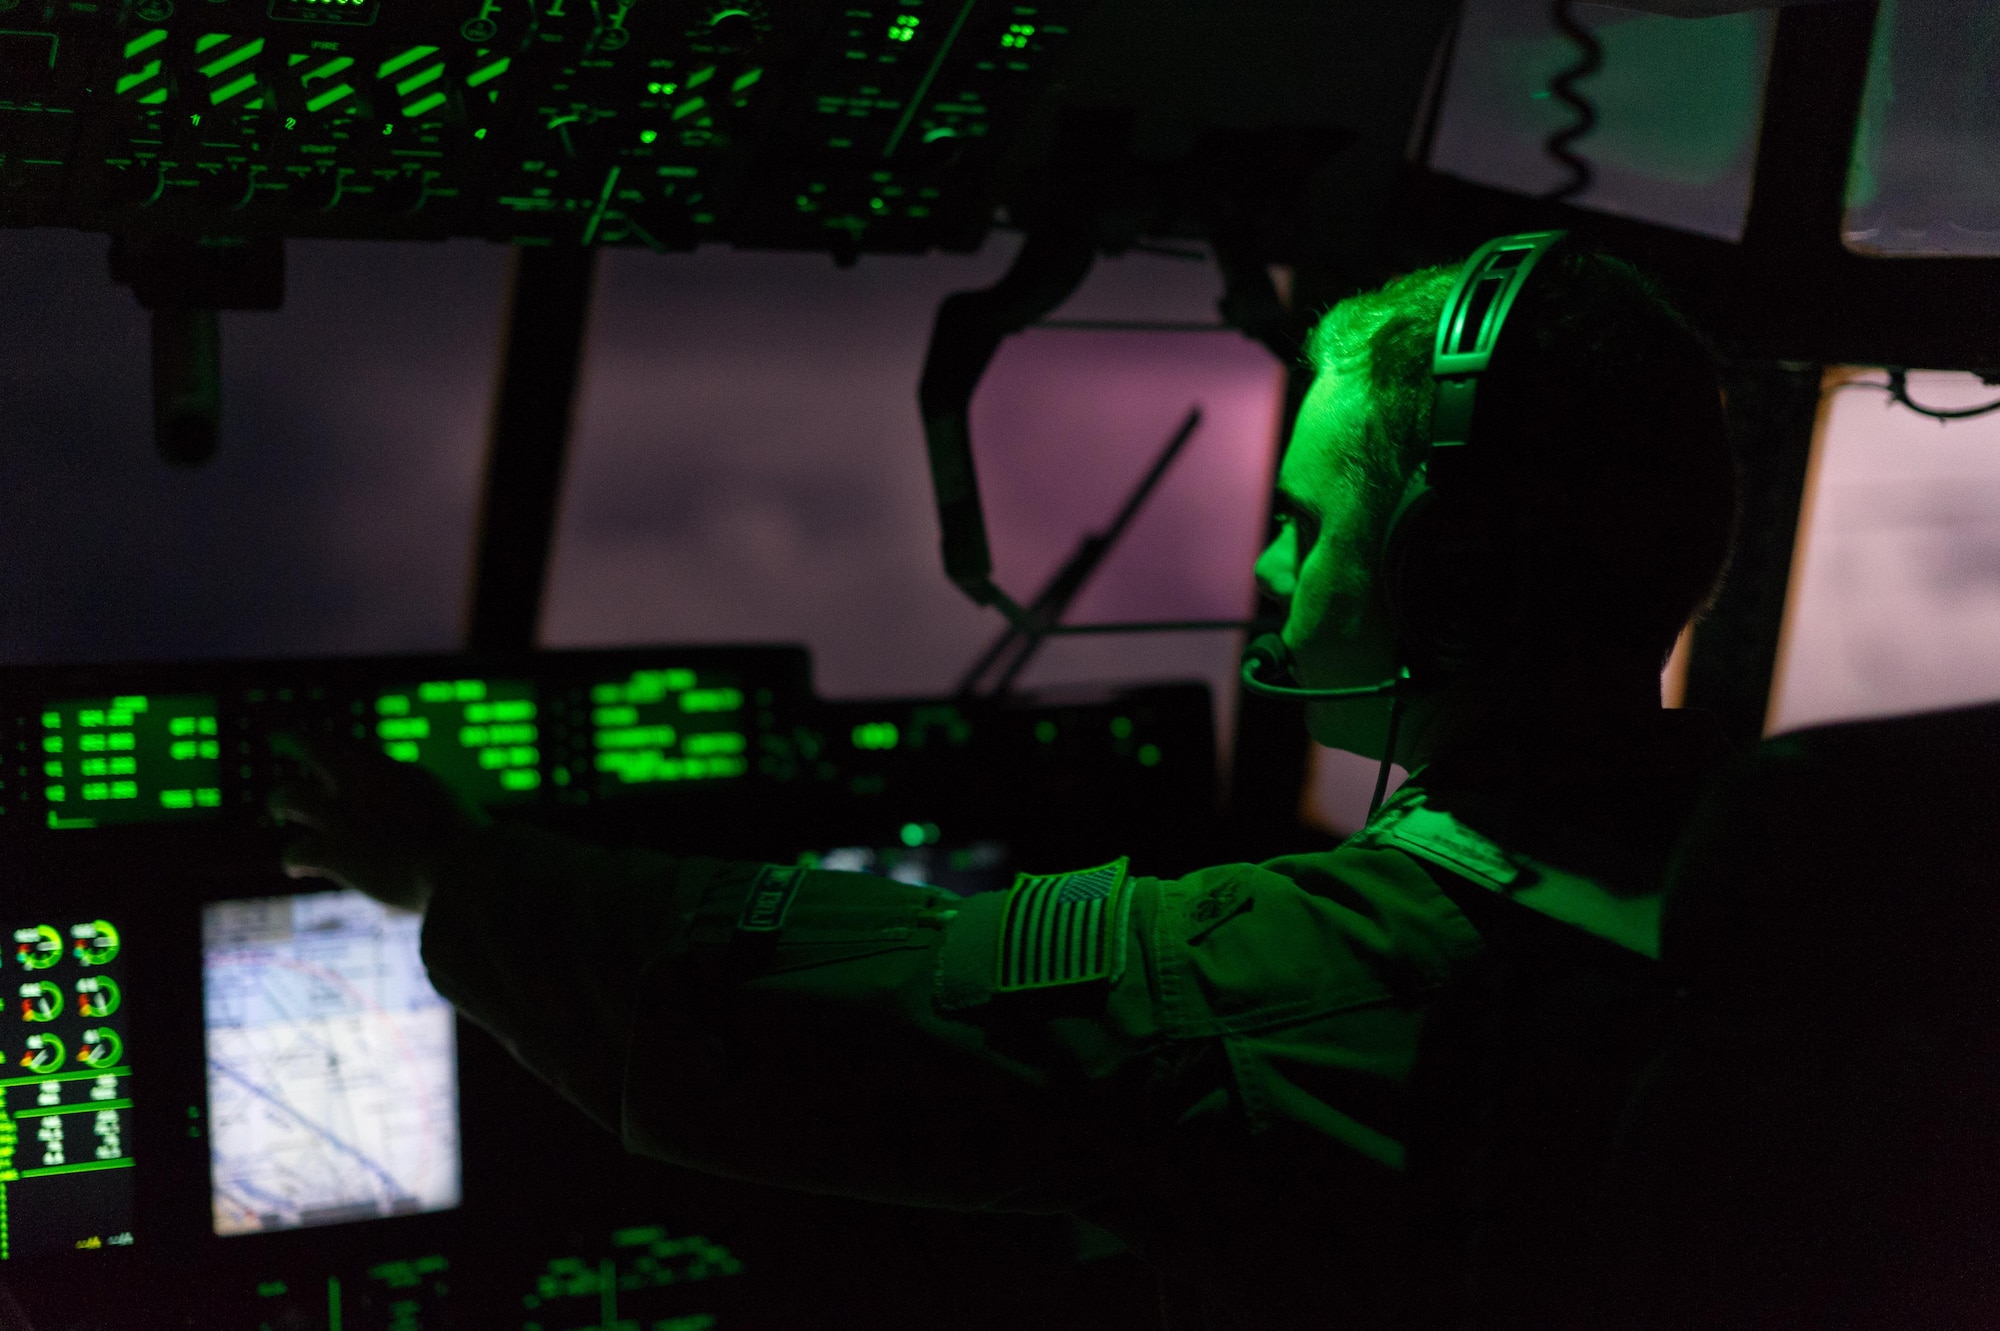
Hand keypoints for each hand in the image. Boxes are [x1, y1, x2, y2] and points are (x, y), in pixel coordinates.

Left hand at [268, 732, 490, 912]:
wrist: (469, 871)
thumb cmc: (477, 853)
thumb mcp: (459, 820)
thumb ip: (433, 816)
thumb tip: (439, 828)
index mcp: (401, 773)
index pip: (358, 750)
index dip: (342, 748)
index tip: (335, 745)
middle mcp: (368, 782)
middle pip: (316, 745)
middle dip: (301, 741)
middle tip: (287, 736)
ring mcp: (346, 815)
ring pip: (288, 795)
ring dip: (282, 800)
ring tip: (280, 804)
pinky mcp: (333, 851)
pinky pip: (295, 851)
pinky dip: (294, 860)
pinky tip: (297, 868)